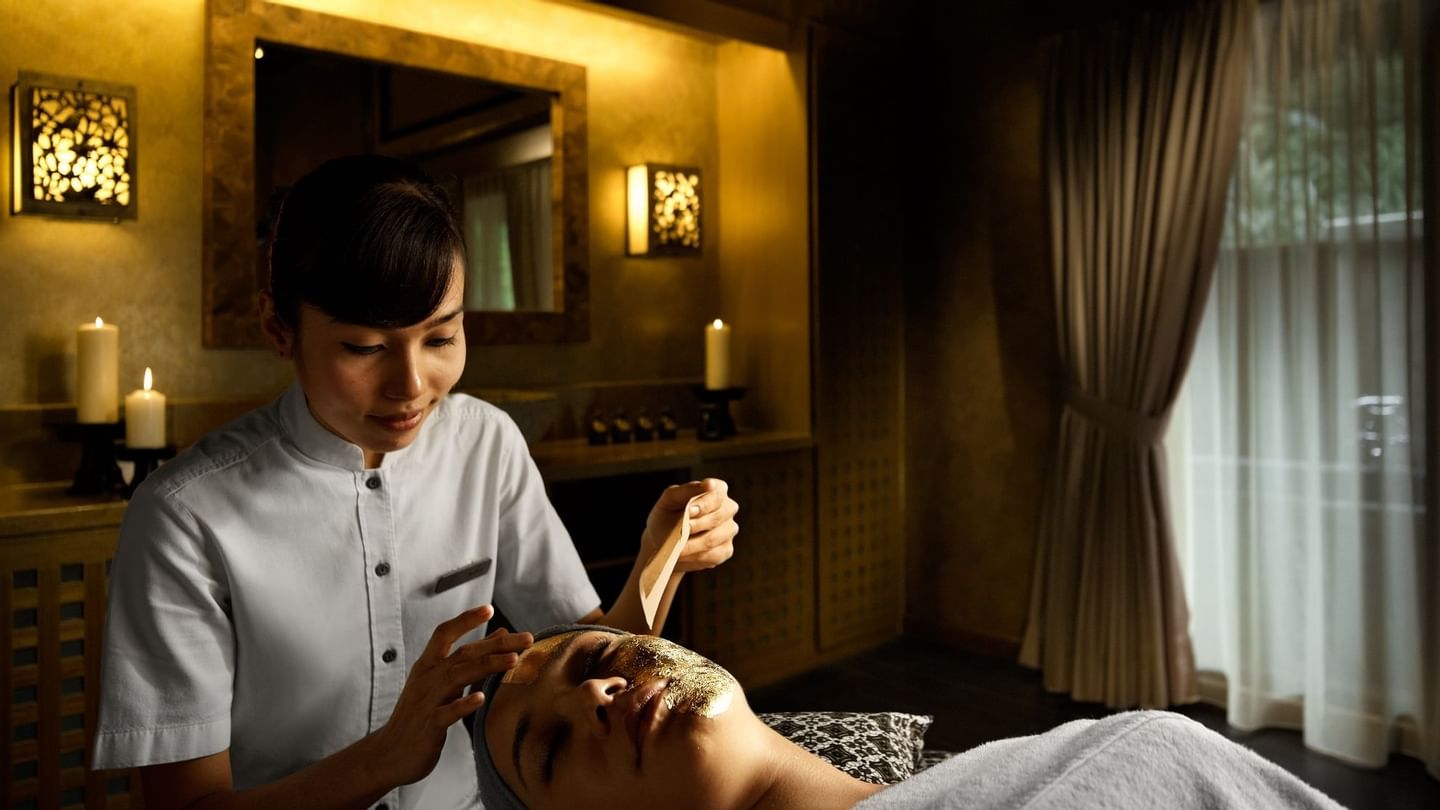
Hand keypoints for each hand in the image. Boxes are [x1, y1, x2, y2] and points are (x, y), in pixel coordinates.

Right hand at [373, 605, 531, 786]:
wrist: (388, 754)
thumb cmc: (418, 716)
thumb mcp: (439, 683)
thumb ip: (467, 660)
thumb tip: (500, 634)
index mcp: (427, 666)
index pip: (444, 634)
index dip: (465, 620)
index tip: (489, 608)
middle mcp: (426, 679)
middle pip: (462, 653)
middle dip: (496, 644)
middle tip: (527, 639)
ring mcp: (426, 702)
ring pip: (456, 677)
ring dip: (486, 666)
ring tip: (513, 660)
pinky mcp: (429, 726)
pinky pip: (446, 713)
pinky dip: (463, 704)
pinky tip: (481, 698)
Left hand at [642, 478, 738, 573]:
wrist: (663, 543)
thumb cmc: (667, 517)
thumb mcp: (670, 500)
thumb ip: (687, 490)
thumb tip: (710, 484)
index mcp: (717, 491)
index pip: (718, 493)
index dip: (704, 503)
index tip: (690, 511)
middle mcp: (727, 509)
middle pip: (719, 516)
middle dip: (697, 525)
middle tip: (681, 530)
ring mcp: (729, 530)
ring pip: (714, 538)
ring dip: (692, 544)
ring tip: (677, 546)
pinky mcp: (726, 550)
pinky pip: (713, 554)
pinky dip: (694, 555)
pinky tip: (683, 554)